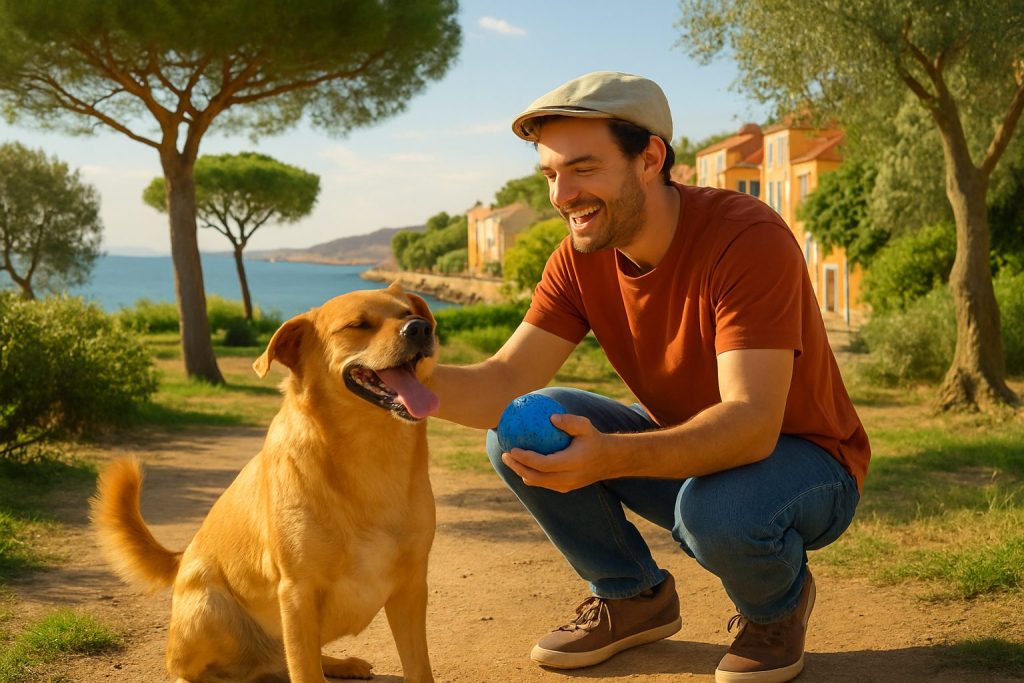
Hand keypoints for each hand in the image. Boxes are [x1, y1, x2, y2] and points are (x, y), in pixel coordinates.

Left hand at [500, 413, 616, 492]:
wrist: (609, 460)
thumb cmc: (593, 439)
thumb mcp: (586, 426)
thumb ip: (569, 421)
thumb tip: (550, 417)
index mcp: (572, 463)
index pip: (543, 464)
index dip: (525, 459)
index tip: (512, 449)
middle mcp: (568, 478)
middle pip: (536, 477)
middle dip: (517, 467)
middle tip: (504, 455)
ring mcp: (566, 485)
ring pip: (537, 482)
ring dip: (521, 472)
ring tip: (509, 459)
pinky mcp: (564, 488)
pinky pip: (543, 483)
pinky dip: (531, 475)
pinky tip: (523, 463)